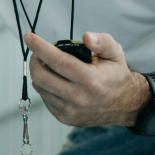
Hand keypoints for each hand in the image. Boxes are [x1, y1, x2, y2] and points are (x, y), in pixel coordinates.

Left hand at [24, 31, 147, 126]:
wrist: (124, 105)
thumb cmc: (116, 75)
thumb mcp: (115, 53)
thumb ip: (102, 41)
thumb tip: (86, 37)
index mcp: (91, 80)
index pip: (58, 61)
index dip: (40, 47)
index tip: (29, 37)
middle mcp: (79, 98)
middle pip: (41, 76)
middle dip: (35, 60)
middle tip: (38, 52)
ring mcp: (70, 110)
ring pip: (40, 87)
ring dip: (39, 73)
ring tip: (48, 65)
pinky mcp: (65, 118)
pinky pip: (45, 98)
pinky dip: (45, 86)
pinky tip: (55, 79)